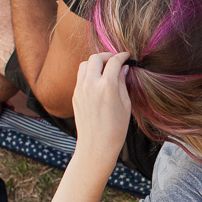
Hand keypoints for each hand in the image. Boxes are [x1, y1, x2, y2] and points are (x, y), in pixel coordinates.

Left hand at [71, 52, 132, 167]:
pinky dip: (88, 73)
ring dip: (95, 63)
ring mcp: (80, 89)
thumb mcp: (125, 104)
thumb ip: (123, 82)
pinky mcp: (75, 95)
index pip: (113, 61)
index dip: (122, 56)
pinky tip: (97, 81)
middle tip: (115, 60)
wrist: (97, 145)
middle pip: (96, 58)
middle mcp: (91, 84)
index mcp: (107, 86)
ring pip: (84, 64)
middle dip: (107, 56)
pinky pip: (80, 77)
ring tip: (104, 69)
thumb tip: (123, 68)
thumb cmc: (116, 128)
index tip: (126, 56)